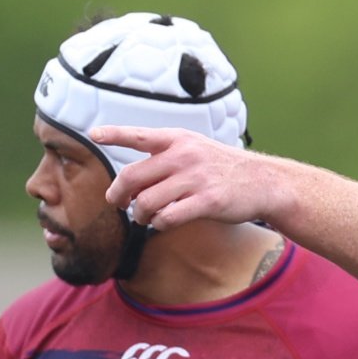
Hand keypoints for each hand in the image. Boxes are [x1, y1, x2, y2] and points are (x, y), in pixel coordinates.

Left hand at [95, 127, 294, 229]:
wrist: (262, 181)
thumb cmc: (221, 169)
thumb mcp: (195, 150)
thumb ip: (164, 159)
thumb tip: (131, 183)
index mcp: (178, 139)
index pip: (139, 135)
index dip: (115, 134)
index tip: (94, 134)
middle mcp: (184, 155)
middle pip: (132, 176)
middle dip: (118, 194)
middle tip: (118, 203)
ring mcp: (196, 179)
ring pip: (146, 202)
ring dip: (139, 215)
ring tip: (144, 217)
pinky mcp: (207, 202)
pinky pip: (168, 218)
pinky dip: (159, 224)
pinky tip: (163, 223)